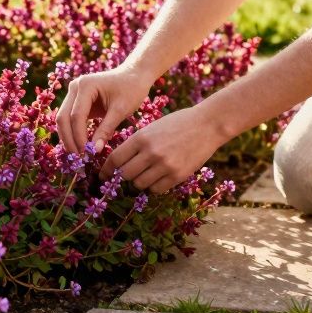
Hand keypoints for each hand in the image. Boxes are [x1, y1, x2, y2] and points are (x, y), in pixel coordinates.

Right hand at [56, 65, 152, 154]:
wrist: (135, 75)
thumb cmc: (131, 89)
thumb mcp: (120, 110)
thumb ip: (106, 129)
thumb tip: (95, 150)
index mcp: (85, 85)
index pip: (76, 116)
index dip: (79, 137)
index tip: (86, 154)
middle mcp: (75, 87)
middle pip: (63, 118)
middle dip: (69, 140)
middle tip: (78, 159)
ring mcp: (74, 93)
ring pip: (63, 119)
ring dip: (68, 138)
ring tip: (78, 156)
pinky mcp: (77, 100)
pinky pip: (70, 119)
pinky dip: (73, 133)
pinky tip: (80, 147)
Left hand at [99, 106, 225, 193]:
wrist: (207, 124)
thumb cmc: (178, 123)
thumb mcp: (152, 127)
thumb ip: (136, 143)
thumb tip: (119, 162)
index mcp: (141, 137)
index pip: (115, 159)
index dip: (106, 170)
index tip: (104, 175)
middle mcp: (150, 153)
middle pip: (125, 174)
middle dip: (123, 176)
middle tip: (127, 174)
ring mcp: (164, 165)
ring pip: (140, 184)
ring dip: (139, 181)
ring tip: (147, 173)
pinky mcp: (177, 175)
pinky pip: (156, 189)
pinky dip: (154, 186)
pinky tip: (159, 177)